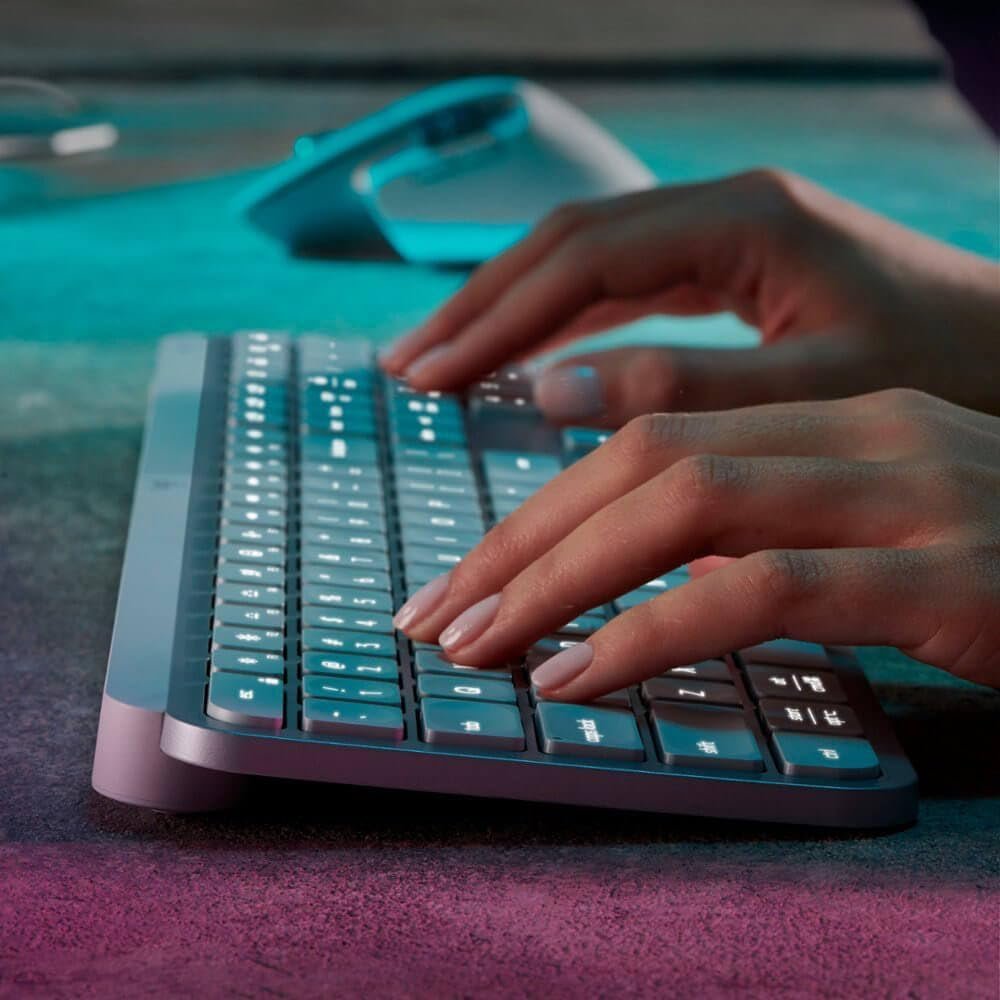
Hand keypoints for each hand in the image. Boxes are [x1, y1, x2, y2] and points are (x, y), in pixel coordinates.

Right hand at [379, 170, 999, 421]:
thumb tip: (548, 392)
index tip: (424, 373)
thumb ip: (686, 387)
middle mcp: (723, 210)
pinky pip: (622, 283)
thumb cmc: (947, 371)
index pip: (580, 260)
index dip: (493, 319)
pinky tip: (527, 356)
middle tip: (405, 368)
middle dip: (480, 309)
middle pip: (566, 247)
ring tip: (441, 363)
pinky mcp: (734, 265)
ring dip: (510, 311)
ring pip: (587, 261)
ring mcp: (727, 233)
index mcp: (742, 223)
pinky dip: (561, 320)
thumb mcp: (821, 388)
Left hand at [393, 389, 999, 698]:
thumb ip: (770, 535)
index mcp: (844, 414)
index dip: (541, 505)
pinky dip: (647, 633)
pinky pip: (756, 591)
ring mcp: (913, 493)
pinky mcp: (946, 574)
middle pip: (642, 461)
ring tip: (474, 646)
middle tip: (435, 614)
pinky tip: (574, 678)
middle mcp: (871, 431)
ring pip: (682, 506)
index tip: (467, 572)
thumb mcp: (878, 538)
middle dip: (520, 541)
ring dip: (556, 579)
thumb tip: (643, 582)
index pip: (651, 434)